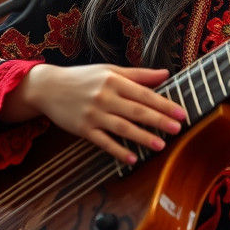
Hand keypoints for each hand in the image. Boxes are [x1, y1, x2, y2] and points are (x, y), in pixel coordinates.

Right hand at [22, 64, 185, 163]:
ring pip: (122, 128)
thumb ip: (139, 74)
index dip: (164, 104)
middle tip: (177, 129)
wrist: (48, 88)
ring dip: (142, 138)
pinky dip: (118, 151)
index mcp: (114, 80)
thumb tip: (166, 74)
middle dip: (158, 121)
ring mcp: (93, 114)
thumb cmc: (83, 78)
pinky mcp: (83, 129)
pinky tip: (132, 159)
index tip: (181, 113)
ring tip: (160, 145)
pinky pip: (104, 142)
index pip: (144, 94)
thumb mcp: (110, 70)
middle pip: (136, 111)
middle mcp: (105, 97)